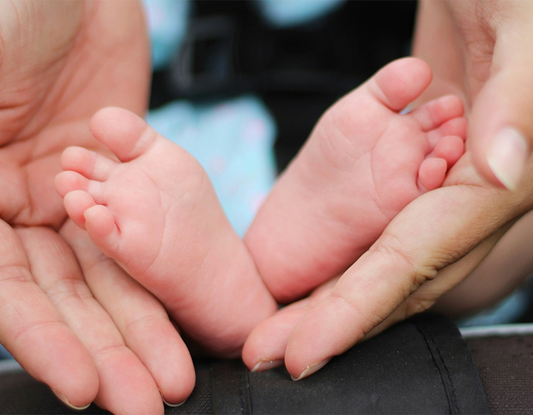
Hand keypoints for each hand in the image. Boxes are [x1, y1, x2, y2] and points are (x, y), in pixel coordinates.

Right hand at [0, 1, 192, 411]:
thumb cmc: (14, 20)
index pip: (9, 291)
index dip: (44, 341)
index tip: (83, 388)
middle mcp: (21, 211)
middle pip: (67, 298)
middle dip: (107, 352)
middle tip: (146, 403)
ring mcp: (75, 199)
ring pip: (111, 276)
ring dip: (141, 328)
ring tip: (173, 380)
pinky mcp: (123, 183)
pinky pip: (144, 236)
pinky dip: (159, 275)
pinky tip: (181, 318)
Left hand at [243, 0, 532, 378]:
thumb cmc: (518, 2)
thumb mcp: (523, 33)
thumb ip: (516, 104)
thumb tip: (502, 172)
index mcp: (492, 180)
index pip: (414, 258)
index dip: (358, 311)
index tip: (305, 353)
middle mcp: (463, 200)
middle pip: (388, 279)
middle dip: (328, 324)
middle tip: (266, 354)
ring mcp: (434, 193)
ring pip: (378, 265)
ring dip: (326, 302)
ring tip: (273, 332)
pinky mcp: (412, 178)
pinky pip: (375, 235)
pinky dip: (341, 268)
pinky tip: (307, 286)